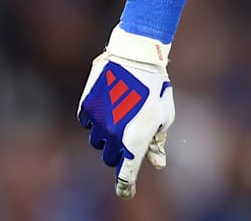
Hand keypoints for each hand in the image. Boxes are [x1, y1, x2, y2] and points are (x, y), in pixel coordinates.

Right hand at [78, 29, 174, 198]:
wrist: (137, 57)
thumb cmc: (156, 88)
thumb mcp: (164, 115)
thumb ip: (157, 142)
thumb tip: (156, 164)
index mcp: (136, 139)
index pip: (126, 173)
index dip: (125, 185)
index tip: (125, 193)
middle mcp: (113, 135)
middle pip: (109, 158)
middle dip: (118, 151)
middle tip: (129, 134)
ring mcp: (97, 122)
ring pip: (97, 142)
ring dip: (107, 135)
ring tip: (121, 113)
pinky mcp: (86, 108)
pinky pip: (88, 123)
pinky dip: (96, 119)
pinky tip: (109, 103)